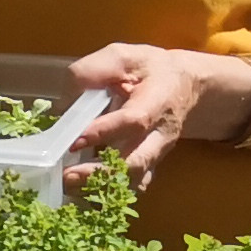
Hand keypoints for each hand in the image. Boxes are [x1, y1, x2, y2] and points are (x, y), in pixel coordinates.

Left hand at [64, 42, 250, 188]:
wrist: (184, 84)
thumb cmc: (148, 69)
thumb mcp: (122, 56)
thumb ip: (92, 72)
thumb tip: (65, 101)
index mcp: (157, 101)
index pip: (133, 121)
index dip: (104, 132)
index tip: (74, 141)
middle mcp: (161, 133)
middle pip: (136, 161)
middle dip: (101, 173)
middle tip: (68, 177)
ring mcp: (157, 153)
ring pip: (134, 179)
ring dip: (102, 188)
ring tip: (70, 188)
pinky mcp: (150, 164)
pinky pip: (133, 185)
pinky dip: (111, 193)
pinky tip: (84, 194)